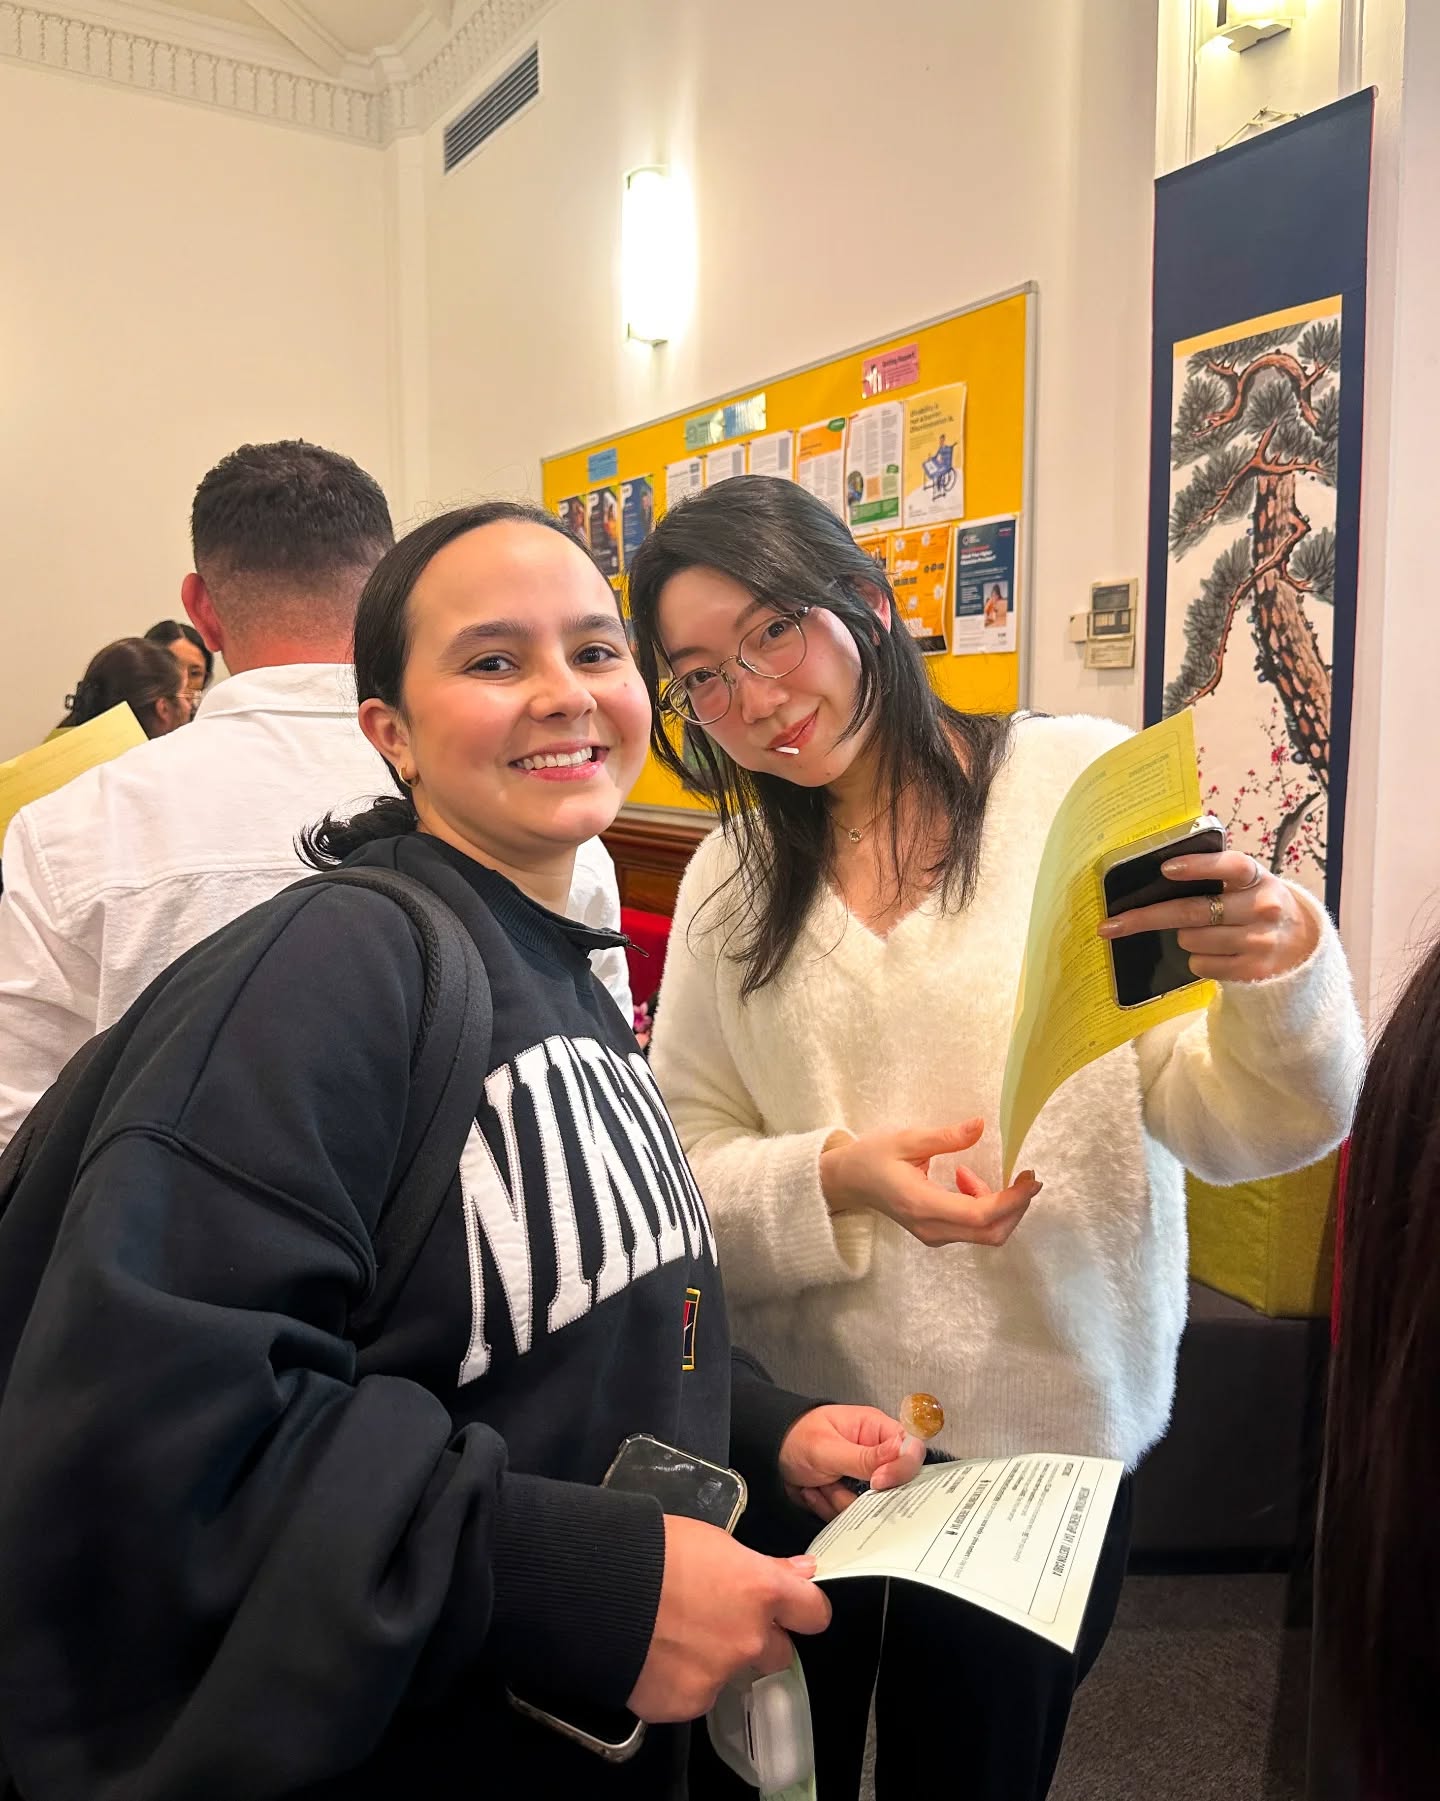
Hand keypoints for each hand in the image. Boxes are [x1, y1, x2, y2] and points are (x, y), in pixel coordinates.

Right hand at [627, 1516, 830, 1723]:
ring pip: (731, 1674)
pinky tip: (654, 1654)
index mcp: (760, 1591)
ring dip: (714, 1660)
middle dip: (755, 1638)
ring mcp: (719, 1676)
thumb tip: (800, 1573)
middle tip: (716, 1619)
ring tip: (671, 1633)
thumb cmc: (651, 1550)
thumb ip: (761, 1566)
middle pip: (777, 1651)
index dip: (803, 1610)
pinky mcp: (687, 1702)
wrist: (596, 1587)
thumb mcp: (713, 1542)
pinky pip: (694, 1694)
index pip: (814, 1612)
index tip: (792, 1609)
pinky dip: (680, 1679)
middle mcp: (749, 1639)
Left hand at [779, 1404, 927, 1521]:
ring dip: (837, 1499)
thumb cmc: (794, 1436)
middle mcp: (874, 1455)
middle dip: (858, 1492)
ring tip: (817, 1482)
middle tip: (834, 1481)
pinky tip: (813, 1490)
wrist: (766, 1454)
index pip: (910, 1450)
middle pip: (892, 1487)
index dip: (900, 1469)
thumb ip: (865, 1456)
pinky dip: (828, 1507)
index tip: (877, 1482)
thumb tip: (903, 1451)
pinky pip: (850, 1515)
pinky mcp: (848, 1496)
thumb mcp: (827, 1447)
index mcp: (875, 1429)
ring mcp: (861, 1478)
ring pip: (869, 1506)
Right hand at [820, 1119, 1039, 1248]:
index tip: (1031, 1180)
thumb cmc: (872, 1157)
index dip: (1012, 1200)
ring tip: (980, 1173)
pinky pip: (972, 1229)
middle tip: (1026, 1178)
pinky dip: (983, 1207)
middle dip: (1016, 1207)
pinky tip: (965, 1180)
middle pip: (991, 1233)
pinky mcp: (935, 1233)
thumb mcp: (906, 1139)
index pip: (980, 1214)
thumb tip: (980, 1125)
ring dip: (999, 1206)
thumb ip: (945, 1137)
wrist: (849, 1182)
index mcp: (923, 1204)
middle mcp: (931, 1227)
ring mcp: (933, 1235)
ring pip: (985, 1233)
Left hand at [1098, 849, 1319, 983]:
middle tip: (1109, 925)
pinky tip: (1218, 953)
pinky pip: (1200, 964)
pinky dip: (1198, 959)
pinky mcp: (1252, 971)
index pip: (1230, 867)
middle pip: (1191, 912)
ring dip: (1185, 938)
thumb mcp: (1247, 883)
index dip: (1198, 867)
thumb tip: (1162, 874)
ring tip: (1208, 933)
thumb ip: (1217, 876)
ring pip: (1190, 940)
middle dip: (1145, 918)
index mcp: (1257, 878)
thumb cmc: (1255, 905)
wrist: (1300, 944)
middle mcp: (1262, 907)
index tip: (1165, 869)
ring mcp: (1258, 941)